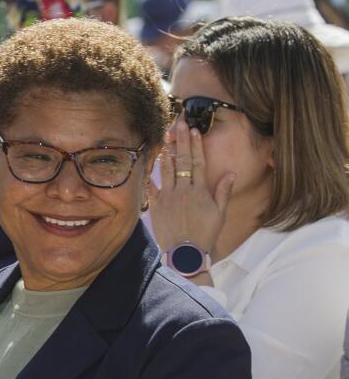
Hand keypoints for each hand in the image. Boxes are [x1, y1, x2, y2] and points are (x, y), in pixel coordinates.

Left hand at [149, 127, 234, 259]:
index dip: (196, 145)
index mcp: (200, 191)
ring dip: (166, 153)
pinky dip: (149, 174)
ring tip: (165, 137)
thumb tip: (230, 172)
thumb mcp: (220, 214)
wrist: (186, 254)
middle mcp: (183, 191)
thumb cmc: (205, 235)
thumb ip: (223, 191)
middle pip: (182, 161)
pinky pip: (151, 187)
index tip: (194, 131)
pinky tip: (148, 162)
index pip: (198, 162)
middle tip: (179, 124)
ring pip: (166, 170)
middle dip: (181, 141)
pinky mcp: (156, 206)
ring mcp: (168, 197)